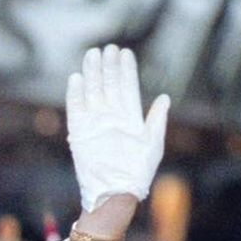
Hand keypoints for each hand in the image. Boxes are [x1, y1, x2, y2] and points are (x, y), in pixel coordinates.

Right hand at [66, 45, 169, 213]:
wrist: (116, 192)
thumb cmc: (138, 172)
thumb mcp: (154, 144)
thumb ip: (157, 120)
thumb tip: (164, 97)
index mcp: (130, 118)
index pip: (127, 87)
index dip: (126, 70)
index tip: (124, 52)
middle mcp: (112, 117)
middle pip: (109, 85)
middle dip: (108, 66)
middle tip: (107, 48)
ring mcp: (95, 123)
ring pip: (92, 92)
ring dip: (92, 73)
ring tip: (92, 55)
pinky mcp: (80, 132)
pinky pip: (76, 109)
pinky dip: (75, 94)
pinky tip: (76, 78)